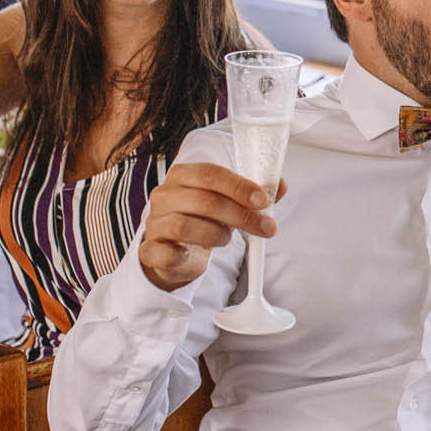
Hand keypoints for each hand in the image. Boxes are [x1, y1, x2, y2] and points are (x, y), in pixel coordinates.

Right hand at [136, 163, 284, 293]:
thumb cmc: (202, 220)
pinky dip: (184, 256)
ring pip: (185, 226)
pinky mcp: (150, 251)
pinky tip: (198, 256)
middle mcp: (164, 196)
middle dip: (241, 215)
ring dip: (217, 235)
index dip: (239, 186)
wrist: (174, 252)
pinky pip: (164, 253)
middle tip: (265, 227)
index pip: (210, 174)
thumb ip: (253, 195)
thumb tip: (280, 186)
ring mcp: (154, 223)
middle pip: (204, 201)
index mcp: (183, 176)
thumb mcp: (228, 203)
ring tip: (227, 239)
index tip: (263, 200)